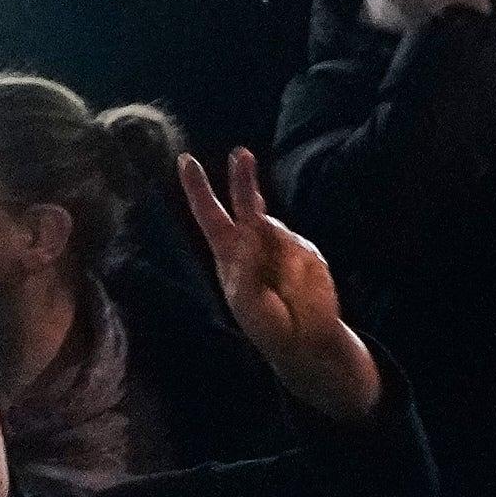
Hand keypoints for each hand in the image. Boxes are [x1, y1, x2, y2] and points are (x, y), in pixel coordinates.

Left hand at [171, 144, 376, 418]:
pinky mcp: (309, 253)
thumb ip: (247, 268)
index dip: (198, 189)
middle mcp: (255, 243)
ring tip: (282, 291)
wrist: (308, 342)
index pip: (210, 215)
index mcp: (230, 254)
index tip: (186, 159)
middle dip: (243, 180)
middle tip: (241, 154)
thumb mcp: (248, 302)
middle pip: (245, 204)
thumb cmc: (269, 325)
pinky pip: (298, 250)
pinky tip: (299, 290)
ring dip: (275, 258)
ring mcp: (283, 245)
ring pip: (275, 232)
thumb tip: (251, 232)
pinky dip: (296, 270)